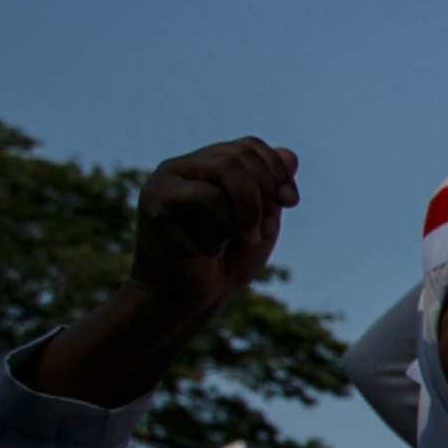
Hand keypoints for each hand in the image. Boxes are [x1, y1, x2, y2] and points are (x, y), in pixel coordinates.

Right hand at [31, 137, 298, 405]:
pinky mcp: (155, 200)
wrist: (190, 301)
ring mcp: (166, 181)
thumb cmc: (223, 263)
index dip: (277, 171)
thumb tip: (289, 153)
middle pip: (241, 154)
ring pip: (227, 170)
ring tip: (244, 238)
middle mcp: (184, 167)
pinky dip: (224, 226)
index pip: (250, 146)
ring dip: (249, 209)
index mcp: (206, 168)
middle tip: (263, 230)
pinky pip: (209, 198)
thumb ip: (271, 187)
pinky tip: (209, 246)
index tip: (291, 202)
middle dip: (266, 193)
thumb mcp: (260, 220)